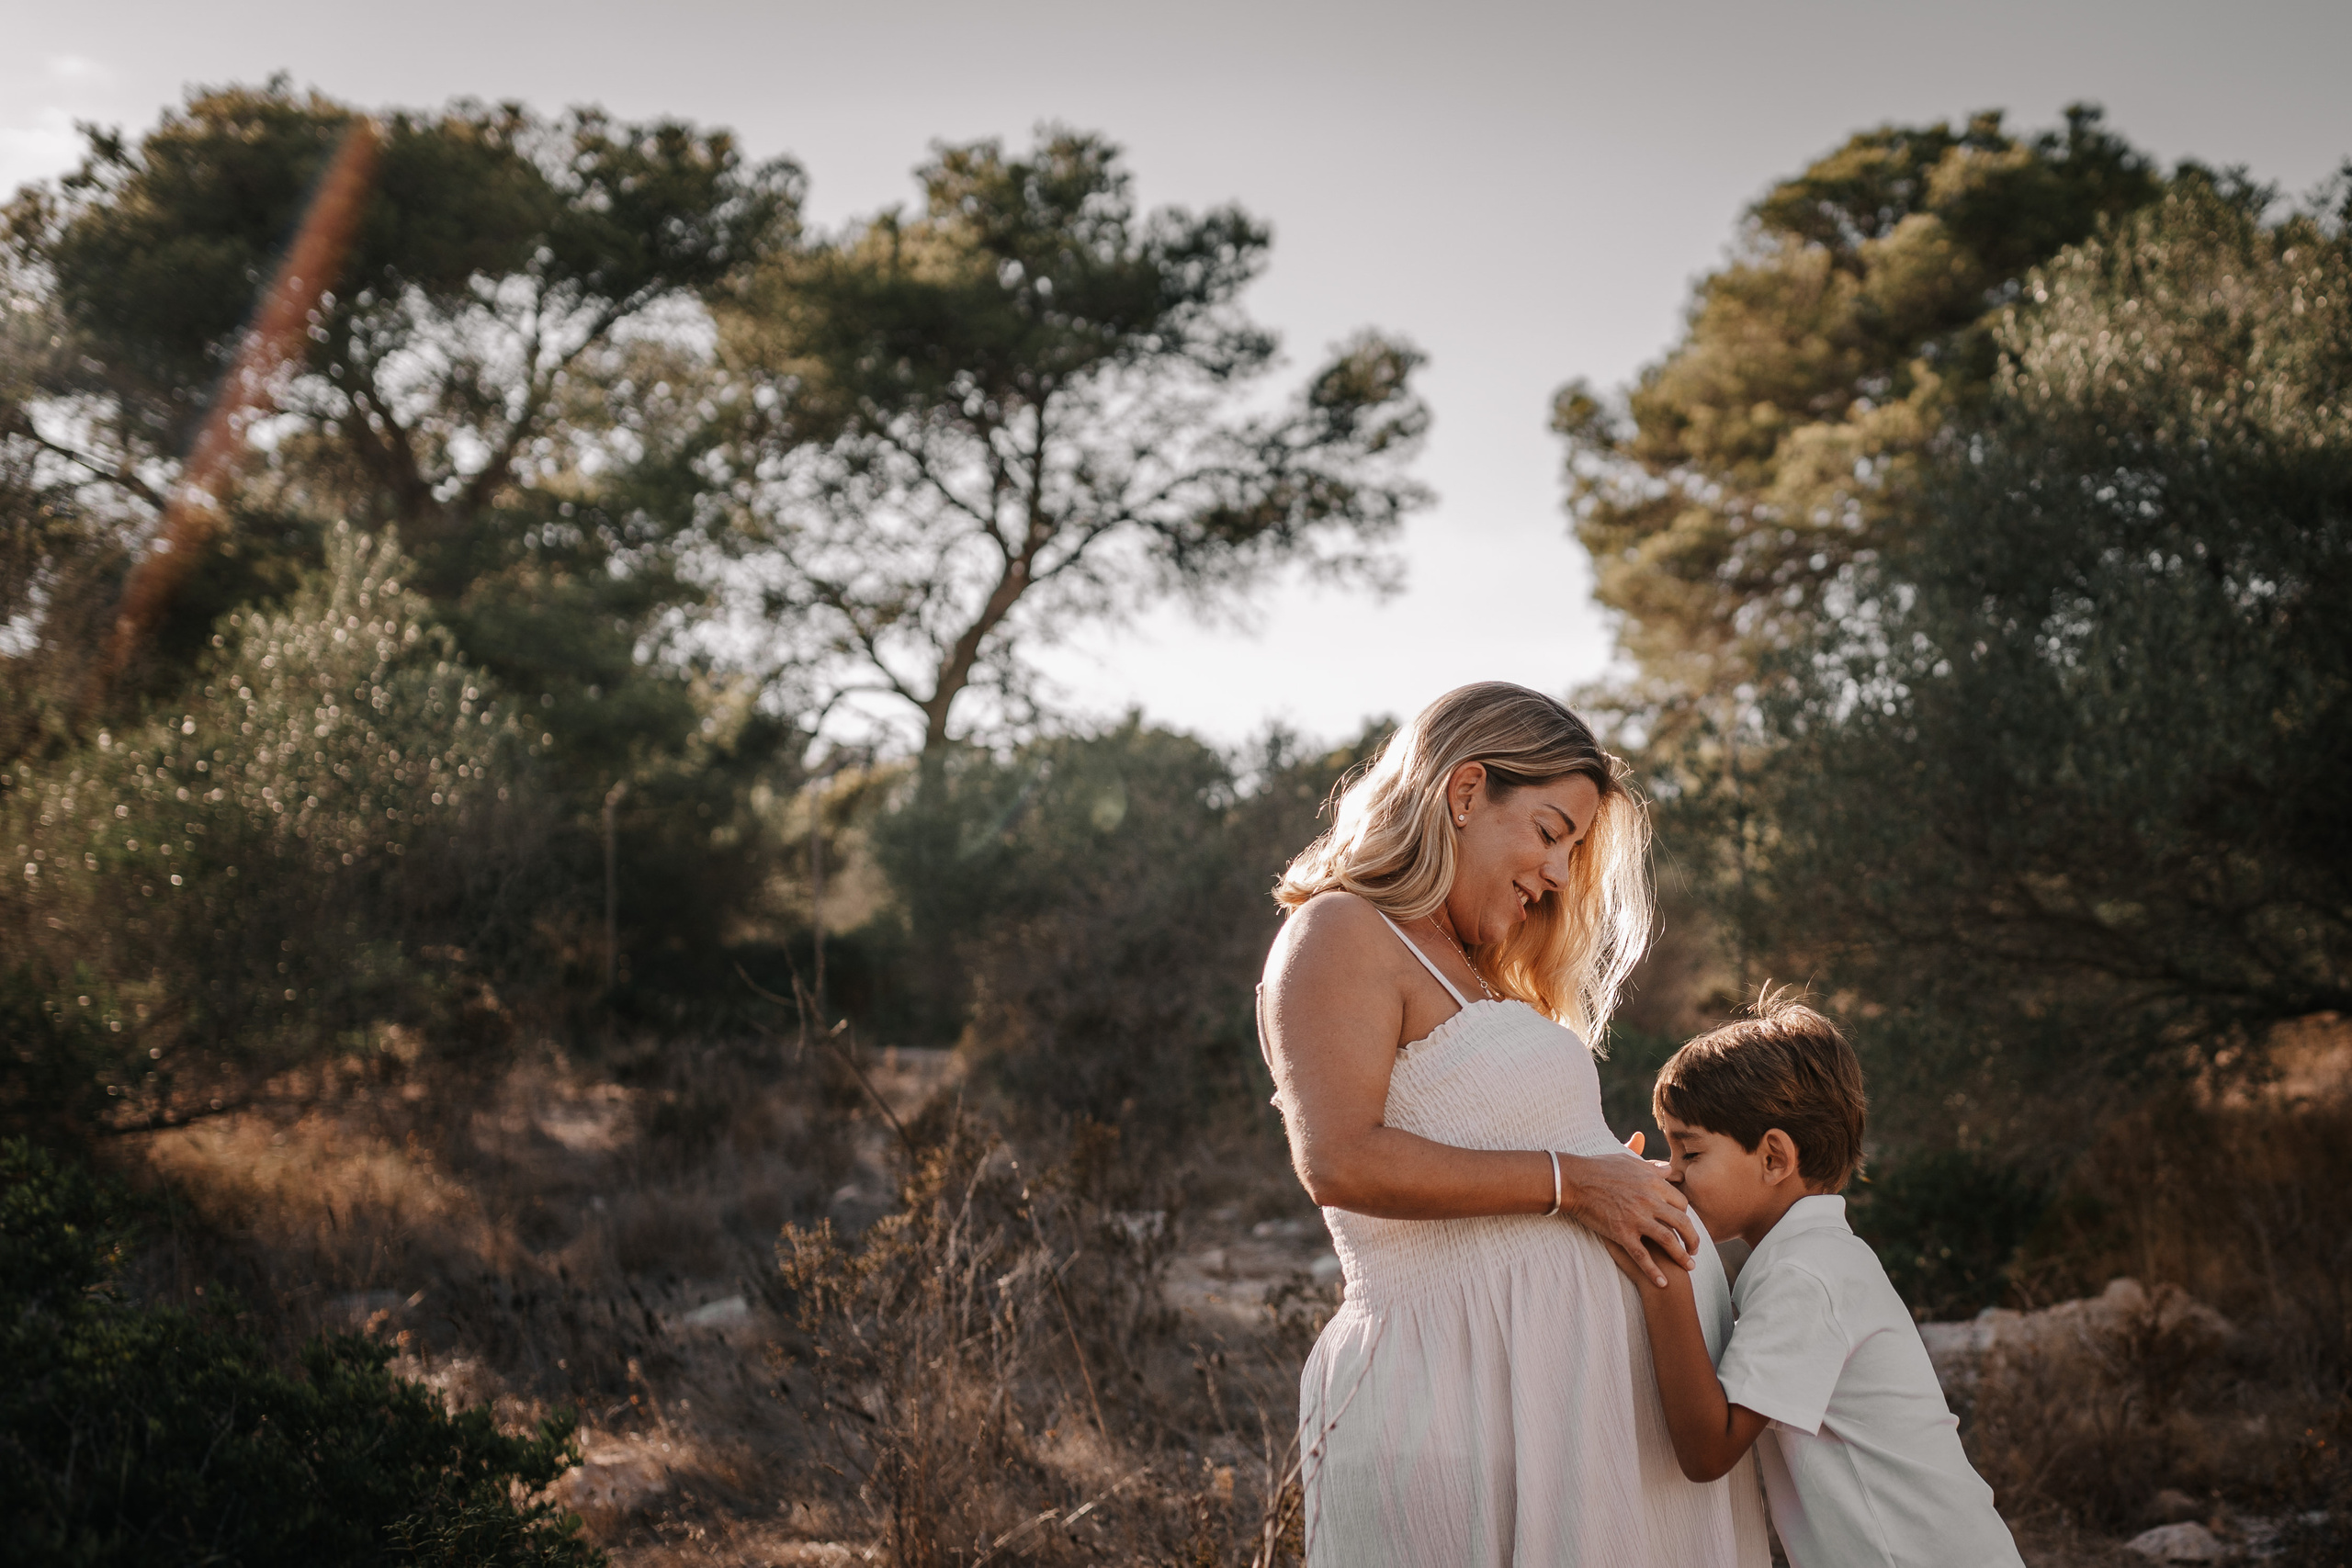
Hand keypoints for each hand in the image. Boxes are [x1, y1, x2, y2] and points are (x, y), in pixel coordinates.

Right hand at [1558, 1147, 1699, 1287]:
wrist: (1574, 1180)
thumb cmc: (1599, 1167)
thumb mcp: (1629, 1161)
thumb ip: (1651, 1167)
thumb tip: (1668, 1170)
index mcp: (1653, 1183)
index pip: (1681, 1203)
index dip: (1685, 1215)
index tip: (1684, 1224)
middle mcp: (1649, 1201)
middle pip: (1683, 1223)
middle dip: (1693, 1239)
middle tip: (1695, 1250)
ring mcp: (1636, 1218)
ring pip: (1668, 1240)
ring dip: (1682, 1256)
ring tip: (1689, 1266)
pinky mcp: (1622, 1233)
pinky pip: (1642, 1256)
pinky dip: (1654, 1271)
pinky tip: (1662, 1282)